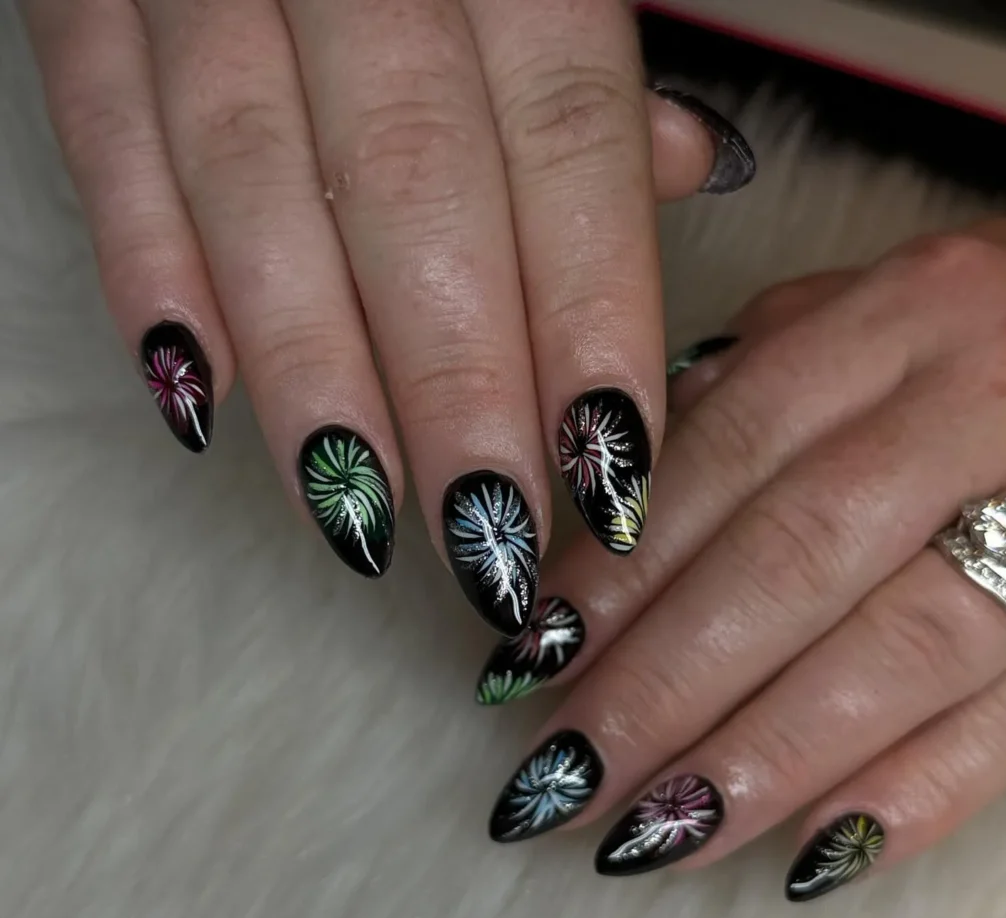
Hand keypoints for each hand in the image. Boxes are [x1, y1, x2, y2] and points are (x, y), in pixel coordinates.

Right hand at [20, 0, 753, 633]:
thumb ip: (599, 75)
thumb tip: (690, 170)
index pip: (571, 152)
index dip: (589, 326)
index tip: (607, 478)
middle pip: (422, 196)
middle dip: (457, 391)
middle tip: (486, 545)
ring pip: (258, 185)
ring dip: (312, 373)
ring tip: (358, 516)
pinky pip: (106, 134)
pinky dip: (146, 268)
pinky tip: (195, 394)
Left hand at [481, 220, 1005, 901]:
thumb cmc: (981, 339)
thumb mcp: (864, 320)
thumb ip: (747, 394)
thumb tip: (606, 513)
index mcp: (900, 318)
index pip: (726, 455)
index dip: (622, 566)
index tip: (534, 656)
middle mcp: (979, 405)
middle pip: (794, 561)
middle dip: (665, 680)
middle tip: (565, 774)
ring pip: (901, 649)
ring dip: (765, 755)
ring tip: (656, 834)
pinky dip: (920, 789)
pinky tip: (813, 854)